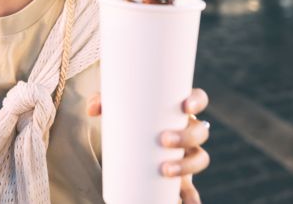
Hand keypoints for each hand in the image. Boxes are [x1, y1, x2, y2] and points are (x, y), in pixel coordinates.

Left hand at [87, 88, 209, 203]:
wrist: (129, 140)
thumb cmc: (128, 117)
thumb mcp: (117, 108)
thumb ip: (104, 102)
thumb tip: (92, 110)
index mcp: (178, 110)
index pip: (198, 99)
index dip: (197, 100)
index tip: (185, 106)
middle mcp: (187, 130)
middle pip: (200, 132)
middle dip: (186, 136)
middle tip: (164, 140)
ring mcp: (186, 154)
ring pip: (199, 158)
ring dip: (188, 165)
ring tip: (166, 170)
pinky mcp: (180, 177)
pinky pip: (192, 188)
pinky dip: (193, 198)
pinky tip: (189, 203)